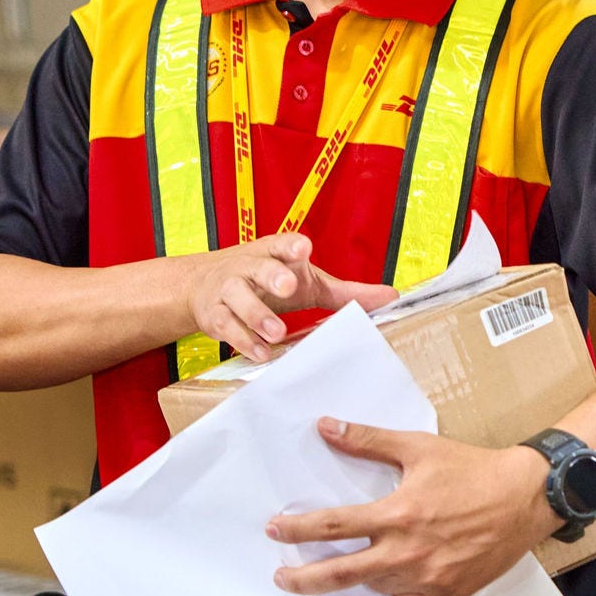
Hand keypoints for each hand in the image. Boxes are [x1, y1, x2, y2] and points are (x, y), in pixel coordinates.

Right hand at [179, 234, 397, 361]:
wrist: (204, 285)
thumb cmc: (267, 281)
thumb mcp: (307, 282)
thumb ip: (346, 292)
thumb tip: (391, 297)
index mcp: (275, 253)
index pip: (282, 244)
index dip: (291, 245)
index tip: (303, 248)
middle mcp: (250, 267)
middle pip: (259, 267)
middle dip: (274, 275)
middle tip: (289, 287)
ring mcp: (229, 289)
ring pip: (239, 298)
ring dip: (257, 314)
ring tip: (276, 332)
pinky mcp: (214, 314)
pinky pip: (227, 326)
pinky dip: (242, 340)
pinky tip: (260, 352)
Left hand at [266, 419, 564, 595]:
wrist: (527, 497)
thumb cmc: (474, 470)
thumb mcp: (418, 447)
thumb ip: (367, 441)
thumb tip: (326, 427)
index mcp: (396, 515)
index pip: (331, 528)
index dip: (296, 529)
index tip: (275, 529)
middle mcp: (407, 553)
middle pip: (339, 575)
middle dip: (303, 579)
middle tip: (283, 577)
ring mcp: (427, 579)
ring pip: (374, 587)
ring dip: (360, 576)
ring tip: (358, 561)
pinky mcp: (447, 594)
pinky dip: (395, 591)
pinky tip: (397, 575)